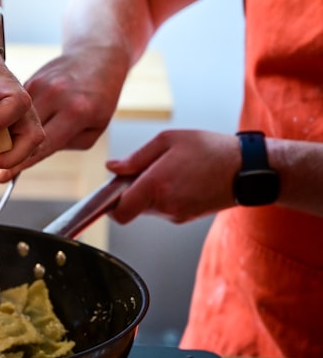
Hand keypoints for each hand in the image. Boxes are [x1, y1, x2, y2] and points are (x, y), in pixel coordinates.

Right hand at [0, 46, 127, 181]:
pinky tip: (9, 125)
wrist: (98, 55)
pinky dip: (12, 117)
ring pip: (15, 117)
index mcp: (76, 112)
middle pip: (22, 131)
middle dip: (6, 149)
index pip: (42, 145)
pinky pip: (17, 105)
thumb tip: (34, 153)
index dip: (20, 163)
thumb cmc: (101, 96)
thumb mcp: (95, 127)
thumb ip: (67, 143)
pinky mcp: (31, 79)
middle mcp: (56, 97)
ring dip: (6, 133)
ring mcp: (41, 85)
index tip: (1, 176)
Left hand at [106, 129, 239, 223]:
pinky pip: (163, 209)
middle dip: (131, 192)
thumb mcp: (168, 141)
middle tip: (144, 171)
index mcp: (157, 185)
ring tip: (168, 171)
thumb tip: (113, 168)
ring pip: (147, 208)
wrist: (247, 169)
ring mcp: (177, 214)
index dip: (110, 204)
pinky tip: (179, 180)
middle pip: (131, 208)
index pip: (120, 211)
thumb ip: (136, 157)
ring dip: (148, 193)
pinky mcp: (186, 217)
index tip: (111, 190)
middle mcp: (165, 205)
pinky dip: (163, 197)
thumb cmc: (210, 150)